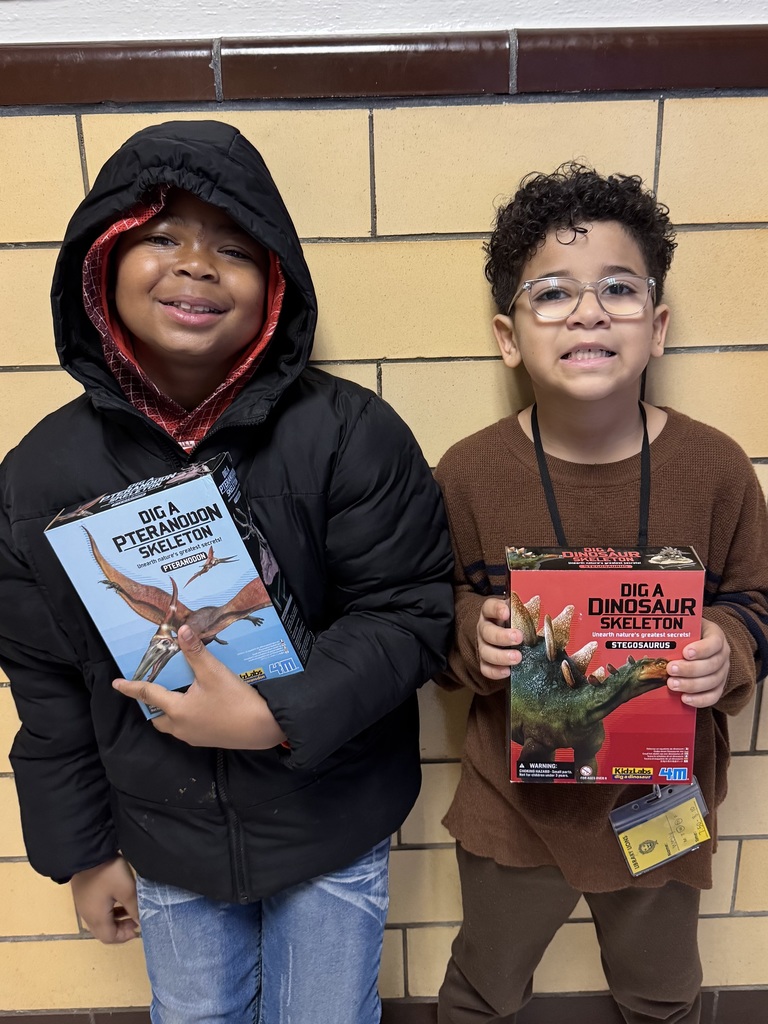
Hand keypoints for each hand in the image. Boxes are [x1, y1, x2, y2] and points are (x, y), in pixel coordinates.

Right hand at [70, 856, 138, 943]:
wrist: (87, 852)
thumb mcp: (126, 889)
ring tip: (130, 910)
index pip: (109, 938)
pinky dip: (109, 911)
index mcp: (97, 918)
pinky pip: (96, 911)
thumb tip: (142, 922)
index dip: (125, 936)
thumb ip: (135, 907)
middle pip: (103, 932)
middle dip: (120, 930)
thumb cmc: (108, 873)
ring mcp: (83, 905)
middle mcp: (87, 915)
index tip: (138, 927)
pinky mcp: (83, 895)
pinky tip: (117, 900)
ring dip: (115, 920)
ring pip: (100, 921)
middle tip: (134, 920)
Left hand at [113, 625, 286, 748]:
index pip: (148, 695)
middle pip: (157, 717)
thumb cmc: (236, 700)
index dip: (131, 688)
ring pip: (171, 725)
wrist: (262, 728)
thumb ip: (196, 652)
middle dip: (151, 704)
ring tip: (175, 694)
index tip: (116, 684)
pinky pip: (186, 729)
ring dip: (168, 711)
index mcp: (177, 710)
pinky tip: (198, 705)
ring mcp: (194, 737)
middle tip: (152, 688)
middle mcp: (181, 727)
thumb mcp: (214, 672)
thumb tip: (181, 631)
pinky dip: (184, 717)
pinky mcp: (207, 740)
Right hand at [477, 597, 522, 679]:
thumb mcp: (518, 613)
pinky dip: (495, 671)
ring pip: (485, 652)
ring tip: (517, 658)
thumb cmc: (514, 622)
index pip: (489, 607)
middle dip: (502, 636)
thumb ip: (525, 611)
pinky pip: (486, 669)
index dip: (496, 609)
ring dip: (501, 656)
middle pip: (487, 632)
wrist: (504, 634)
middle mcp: (484, 628)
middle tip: (519, 638)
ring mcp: (483, 646)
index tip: (506, 612)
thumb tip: (545, 612)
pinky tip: (508, 672)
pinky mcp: (484, 662)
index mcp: (491, 613)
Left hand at [666, 618, 730, 707]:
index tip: (685, 652)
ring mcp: (722, 672)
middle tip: (671, 669)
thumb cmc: (687, 635)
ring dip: (691, 685)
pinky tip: (684, 699)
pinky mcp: (718, 687)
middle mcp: (722, 655)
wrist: (697, 646)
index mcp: (716, 636)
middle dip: (690, 669)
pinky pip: (713, 696)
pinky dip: (699, 700)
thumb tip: (652, 633)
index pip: (714, 642)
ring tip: (672, 684)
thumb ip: (675, 630)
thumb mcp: (684, 628)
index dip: (702, 649)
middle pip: (712, 664)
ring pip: (712, 682)